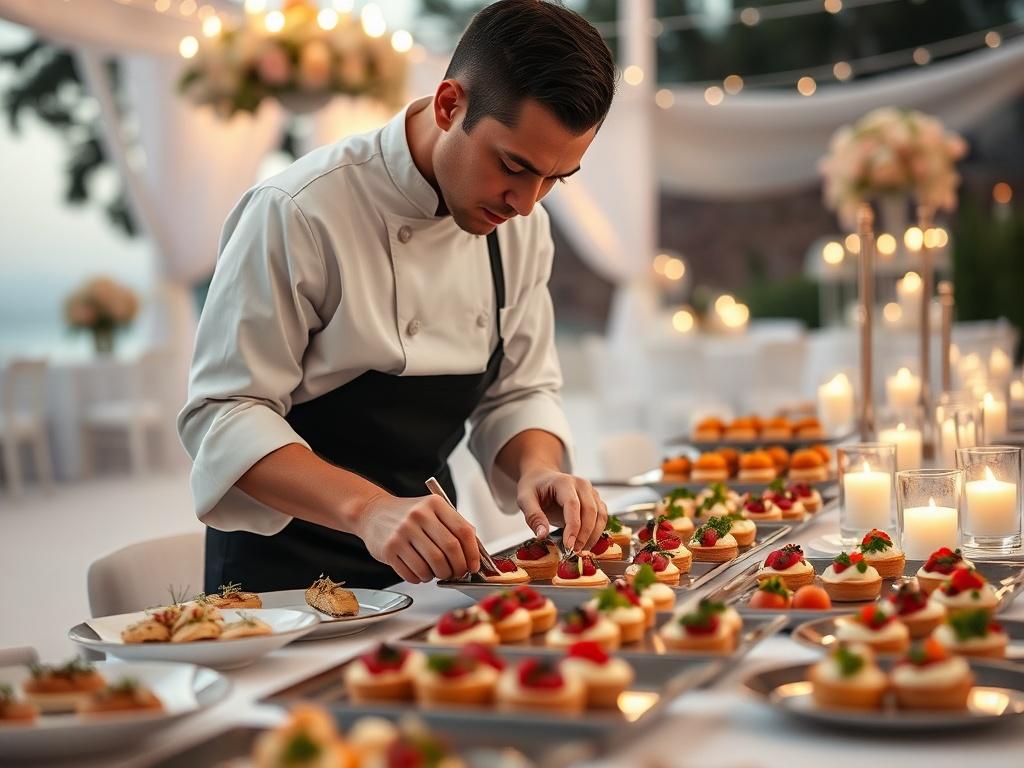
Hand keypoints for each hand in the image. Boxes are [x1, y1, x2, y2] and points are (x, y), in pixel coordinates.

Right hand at [352, 493, 480, 582]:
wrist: (373, 513)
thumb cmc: (408, 515)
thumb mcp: (433, 511)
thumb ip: (454, 526)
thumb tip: (475, 553)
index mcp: (434, 504)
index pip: (463, 531)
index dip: (472, 553)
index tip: (474, 565)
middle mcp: (418, 516)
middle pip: (449, 550)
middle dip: (458, 568)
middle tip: (457, 573)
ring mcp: (402, 533)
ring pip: (432, 565)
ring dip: (439, 575)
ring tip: (437, 572)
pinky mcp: (389, 550)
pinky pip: (413, 573)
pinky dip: (421, 578)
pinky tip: (421, 572)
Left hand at [516, 469, 607, 552]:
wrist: (542, 477)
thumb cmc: (534, 488)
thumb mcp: (525, 499)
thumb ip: (533, 517)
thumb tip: (542, 536)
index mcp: (564, 482)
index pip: (573, 505)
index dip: (573, 527)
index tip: (568, 545)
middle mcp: (581, 485)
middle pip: (590, 511)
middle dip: (584, 534)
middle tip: (574, 551)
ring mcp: (591, 492)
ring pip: (600, 515)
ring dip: (593, 535)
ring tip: (580, 550)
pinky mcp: (595, 500)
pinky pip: (602, 517)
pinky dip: (597, 532)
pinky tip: (586, 544)